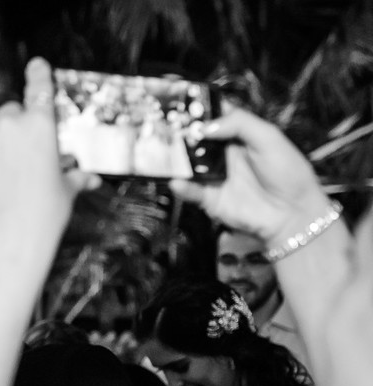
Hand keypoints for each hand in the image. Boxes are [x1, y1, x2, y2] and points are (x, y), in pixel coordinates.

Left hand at [0, 58, 97, 262]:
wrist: (11, 237)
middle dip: (11, 127)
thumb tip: (90, 179)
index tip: (36, 65)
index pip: (39, 89)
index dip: (38, 74)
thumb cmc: (45, 214)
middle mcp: (10, 125)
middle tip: (15, 153)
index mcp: (41, 126)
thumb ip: (74, 177)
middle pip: (8, 112)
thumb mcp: (65, 191)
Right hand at [169, 109, 331, 244]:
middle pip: (193, 139)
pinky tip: (177, 181)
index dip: (197, 109)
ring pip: (187, 164)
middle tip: (164, 125)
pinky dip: (182, 187)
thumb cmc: (287, 172)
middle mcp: (221, 154)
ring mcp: (213, 176)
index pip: (213, 117)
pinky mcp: (209, 198)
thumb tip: (205, 126)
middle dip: (179, 132)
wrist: (292, 212)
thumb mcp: (269, 138)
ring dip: (175, 159)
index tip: (180, 101)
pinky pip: (190, 191)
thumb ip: (240, 124)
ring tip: (164, 152)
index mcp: (237, 135)